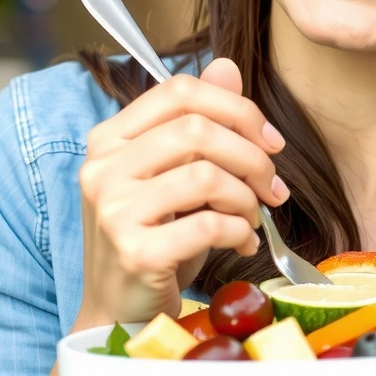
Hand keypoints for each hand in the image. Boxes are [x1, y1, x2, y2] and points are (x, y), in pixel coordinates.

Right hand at [75, 58, 288, 325]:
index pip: (179, 90)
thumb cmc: (156, 235)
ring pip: (206, 176)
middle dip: (252, 156)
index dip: (236, 107)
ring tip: (254, 217)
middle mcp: (102, 167)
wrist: (121, 308)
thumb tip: (228, 66)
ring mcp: (113, 210)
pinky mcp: (134, 251)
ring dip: (247, 198)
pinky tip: (243, 243)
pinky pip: (208, 225)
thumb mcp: (177, 174)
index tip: (270, 140)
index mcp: (109, 138)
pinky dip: (240, 232)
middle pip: (197, 129)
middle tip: (273, 186)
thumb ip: (200, 120)